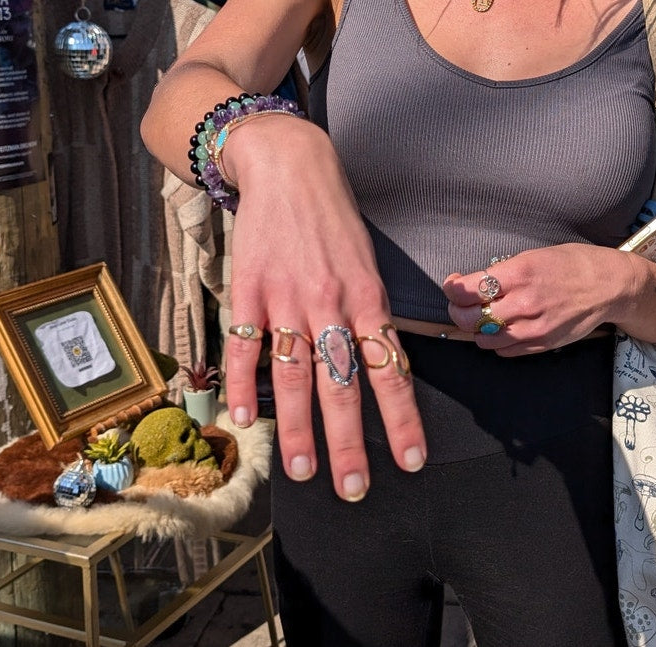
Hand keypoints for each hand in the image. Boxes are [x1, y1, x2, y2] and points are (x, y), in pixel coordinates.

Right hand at [223, 118, 425, 500]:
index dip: (401, 418)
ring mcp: (286, 299)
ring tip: (303, 471)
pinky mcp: (250, 290)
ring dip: (298, 428)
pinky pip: (246, 346)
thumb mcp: (367, 261)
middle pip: (341, 384)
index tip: (410, 460)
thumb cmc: (334, 218)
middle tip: (353, 488)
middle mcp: (330, 304)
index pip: (388, 370)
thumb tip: (379, 364)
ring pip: (294, 375)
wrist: (290, 167)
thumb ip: (371, 313)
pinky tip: (244, 419)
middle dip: (349, 442)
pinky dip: (244, 384)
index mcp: (366, 298)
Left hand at [443, 244, 619, 355]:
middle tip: (461, 303)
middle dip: (457, 311)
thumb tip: (473, 284)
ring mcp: (533, 327)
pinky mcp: (542, 344)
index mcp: (518, 273)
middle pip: (469, 318)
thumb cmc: (572, 264)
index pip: (467, 290)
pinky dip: (496, 341)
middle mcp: (524, 303)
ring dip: (476, 329)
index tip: (453, 285)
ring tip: (484, 316)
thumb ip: (502, 273)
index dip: (452, 288)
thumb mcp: (533, 256)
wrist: (610, 286)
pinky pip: (505, 350)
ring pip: (484, 339)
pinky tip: (503, 327)